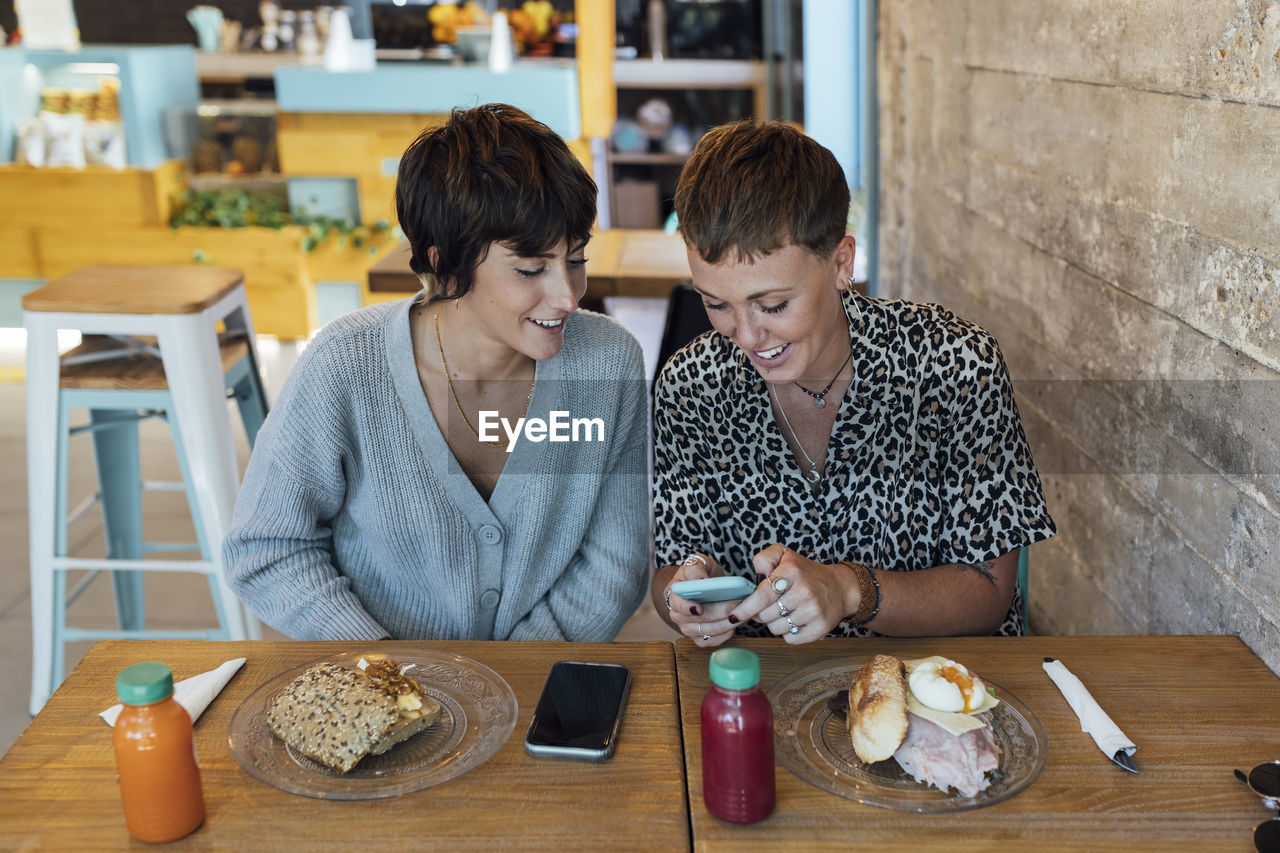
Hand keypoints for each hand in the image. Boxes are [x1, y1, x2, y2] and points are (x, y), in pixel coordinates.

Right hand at [663, 553, 736, 647]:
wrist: (704, 587)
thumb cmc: (699, 574)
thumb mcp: (697, 563)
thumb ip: (695, 568)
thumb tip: (700, 579)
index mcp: (673, 596)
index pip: (677, 605)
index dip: (687, 608)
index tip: (699, 608)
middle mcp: (677, 616)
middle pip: (699, 619)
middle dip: (720, 612)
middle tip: (738, 603)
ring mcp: (688, 629)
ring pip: (710, 631)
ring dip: (728, 622)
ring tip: (743, 611)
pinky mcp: (700, 639)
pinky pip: (714, 640)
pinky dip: (727, 633)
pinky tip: (735, 622)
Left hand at [724, 545, 857, 643]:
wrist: (839, 587)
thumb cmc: (805, 572)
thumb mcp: (784, 554)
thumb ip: (763, 559)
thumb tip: (754, 579)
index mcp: (792, 571)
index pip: (762, 595)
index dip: (745, 608)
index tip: (734, 616)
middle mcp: (805, 591)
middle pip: (765, 615)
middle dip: (761, 613)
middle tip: (771, 605)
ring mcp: (814, 610)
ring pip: (776, 629)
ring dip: (775, 623)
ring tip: (786, 610)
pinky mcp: (821, 627)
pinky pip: (790, 639)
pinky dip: (788, 633)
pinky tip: (796, 620)